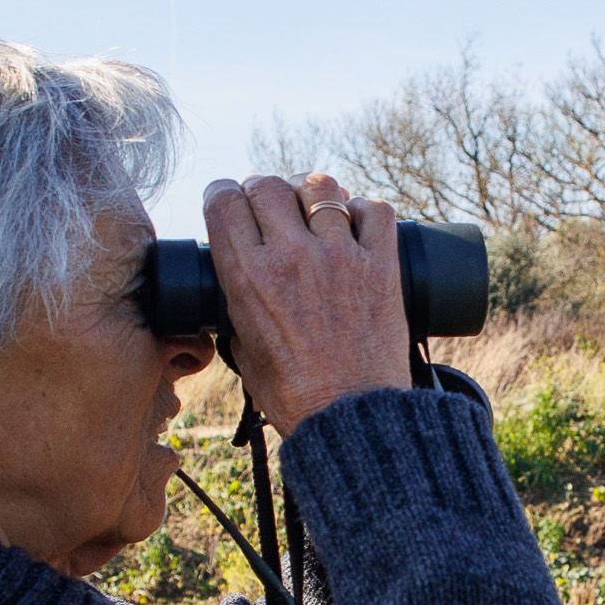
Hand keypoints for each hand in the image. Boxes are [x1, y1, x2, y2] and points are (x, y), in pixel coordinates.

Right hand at [203, 173, 411, 434]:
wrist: (351, 419)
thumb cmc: (294, 395)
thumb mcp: (243, 349)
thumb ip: (237, 308)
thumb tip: (239, 284)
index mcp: (247, 277)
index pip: (223, 202)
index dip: (223, 195)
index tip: (230, 202)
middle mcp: (290, 257)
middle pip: (268, 185)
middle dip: (263, 190)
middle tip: (271, 207)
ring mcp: (339, 256)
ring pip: (320, 187)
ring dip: (311, 194)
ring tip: (314, 210)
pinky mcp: (381, 265)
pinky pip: (373, 209)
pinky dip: (363, 210)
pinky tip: (355, 225)